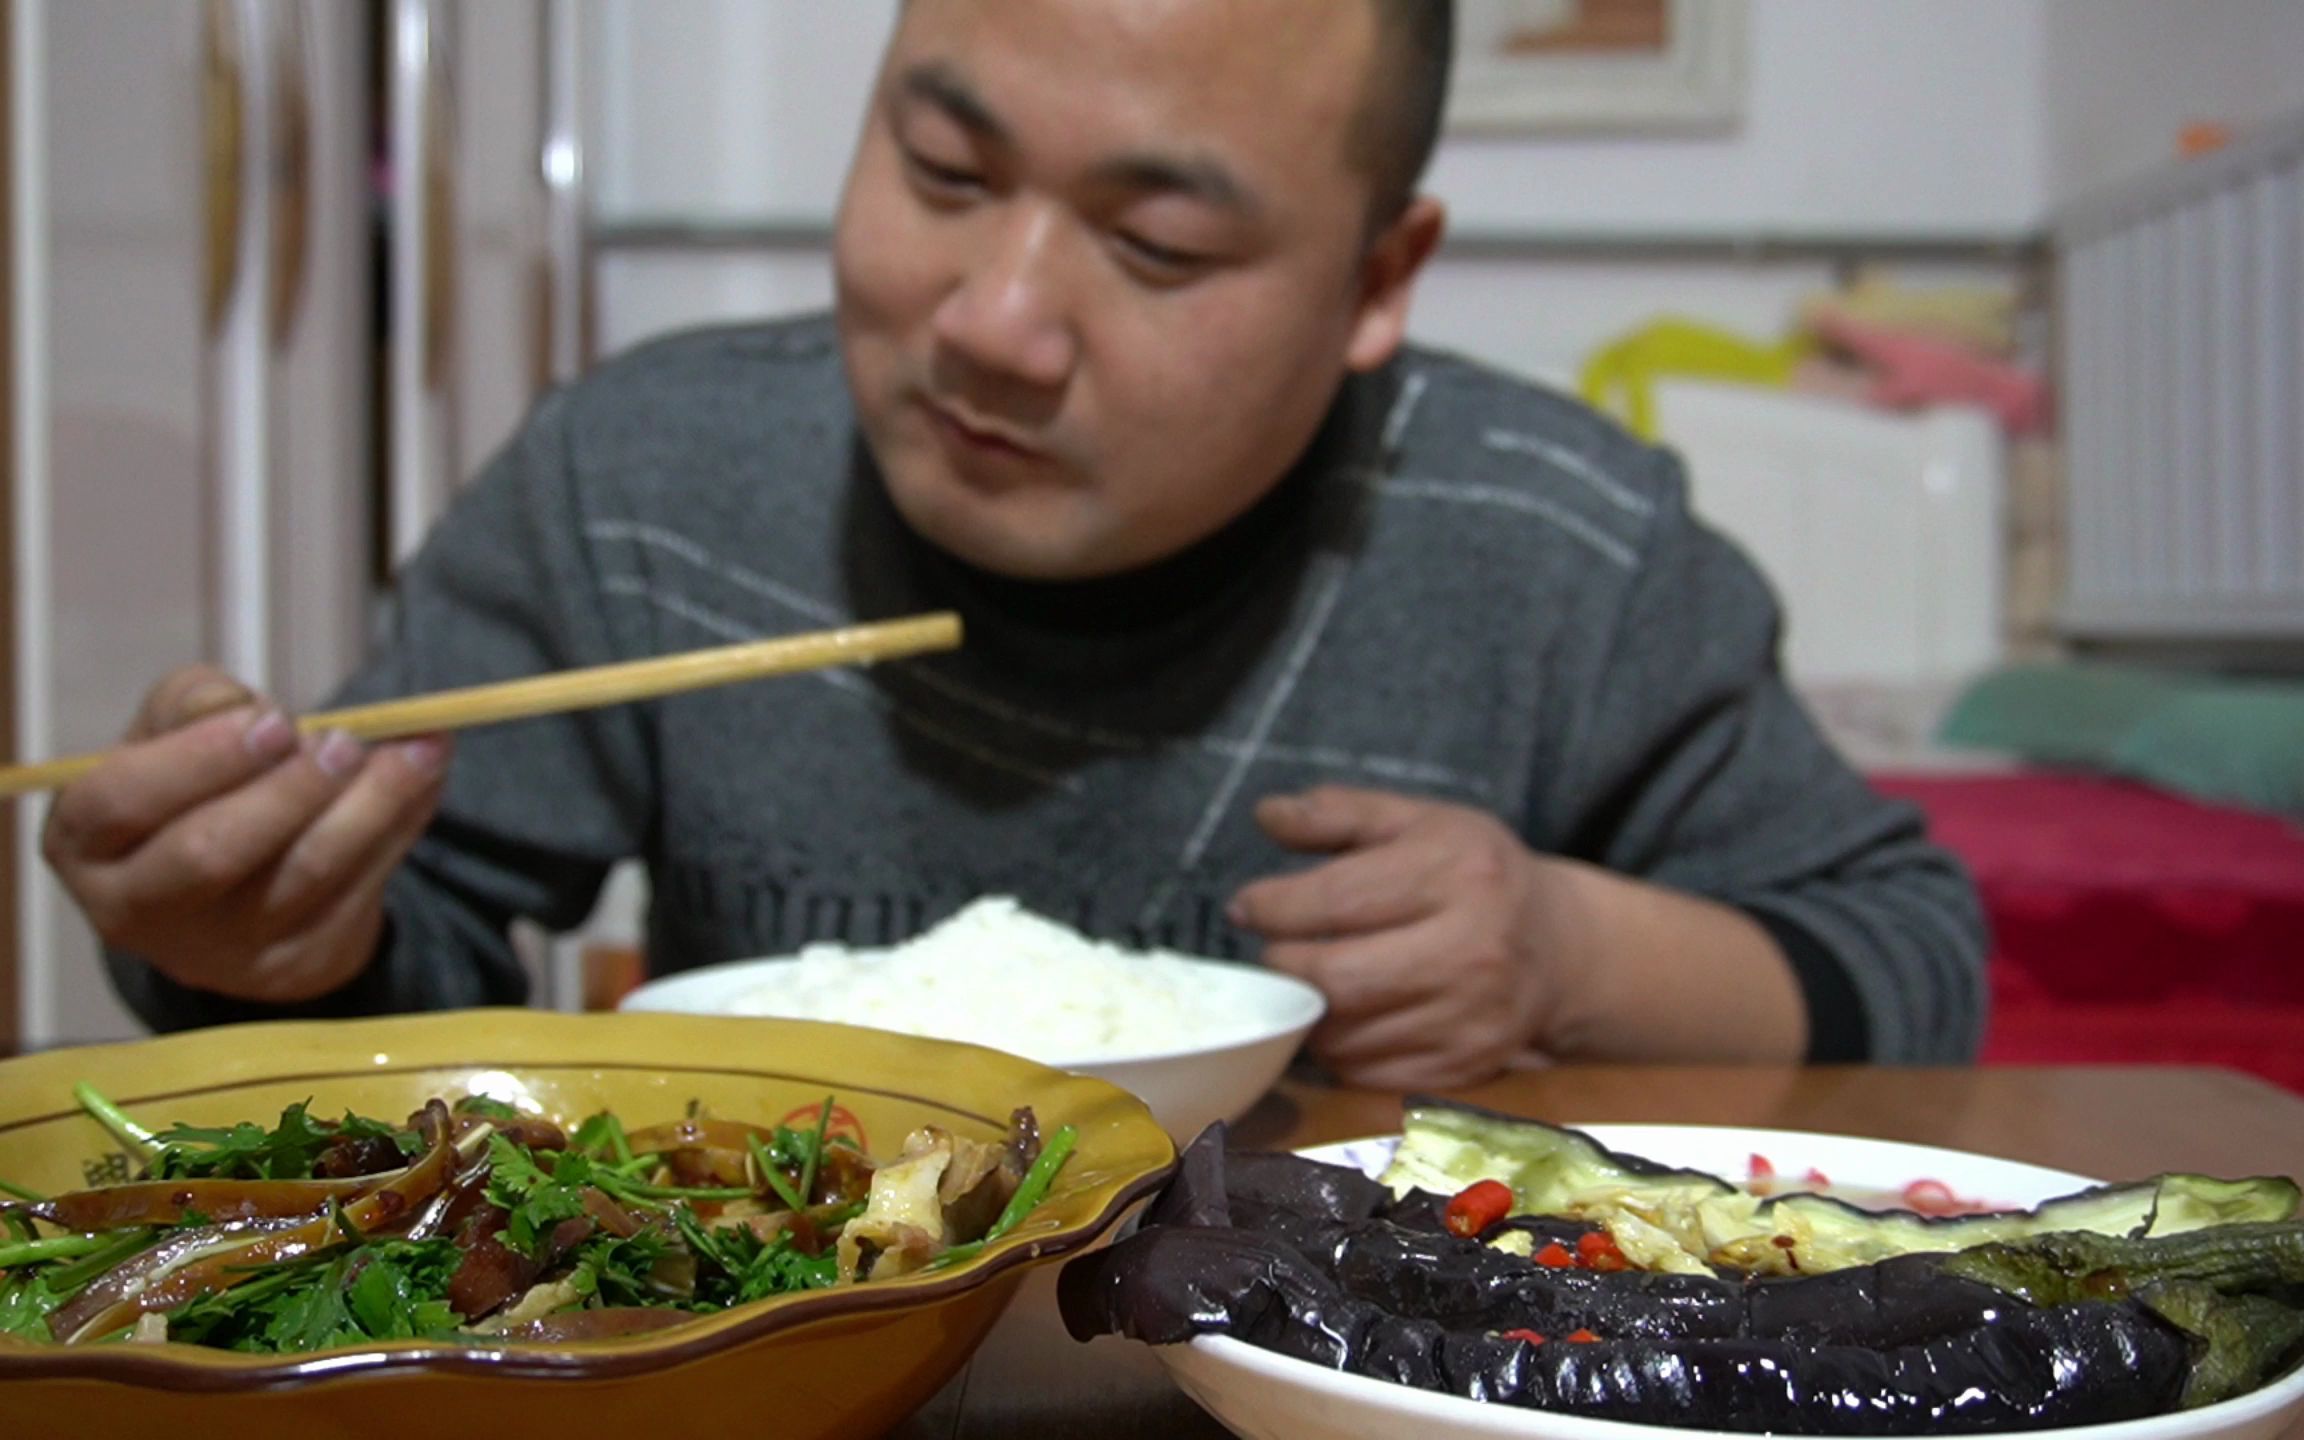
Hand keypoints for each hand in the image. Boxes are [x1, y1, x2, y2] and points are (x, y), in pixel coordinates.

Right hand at [42, 665, 453, 1003]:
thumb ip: (199, 704)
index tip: (276, 720)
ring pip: (303, 874)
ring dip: (371, 804)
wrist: (238, 882)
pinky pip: (359, 892)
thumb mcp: (170, 733)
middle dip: (291, 788)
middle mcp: (139, 911)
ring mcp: (219, 951)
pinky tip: (426, 777)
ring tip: (417, 749)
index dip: (202, 757)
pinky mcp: (294, 966)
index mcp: (86, 843)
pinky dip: (402, 826)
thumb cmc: (192, 787)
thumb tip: (256, 711)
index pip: (122, 800)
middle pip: (213, 851)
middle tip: (346, 741)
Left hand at [1226, 785, 1586, 1089]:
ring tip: (1308, 982)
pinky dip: (1339, 1050)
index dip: (1274, 907)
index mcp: (1458, 873)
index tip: (1246, 907)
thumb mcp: (1418, 821)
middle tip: (1274, 952)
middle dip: (1284, 966)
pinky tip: (1344, 1017)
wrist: (1560, 949)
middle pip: (1336, 977)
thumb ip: (1339, 812)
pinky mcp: (1466, 1067)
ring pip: (1345, 1035)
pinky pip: (1368, 1073)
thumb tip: (1266, 814)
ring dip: (1307, 1013)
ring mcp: (1472, 1017)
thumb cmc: (1473, 874)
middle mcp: (1472, 949)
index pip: (1338, 900)